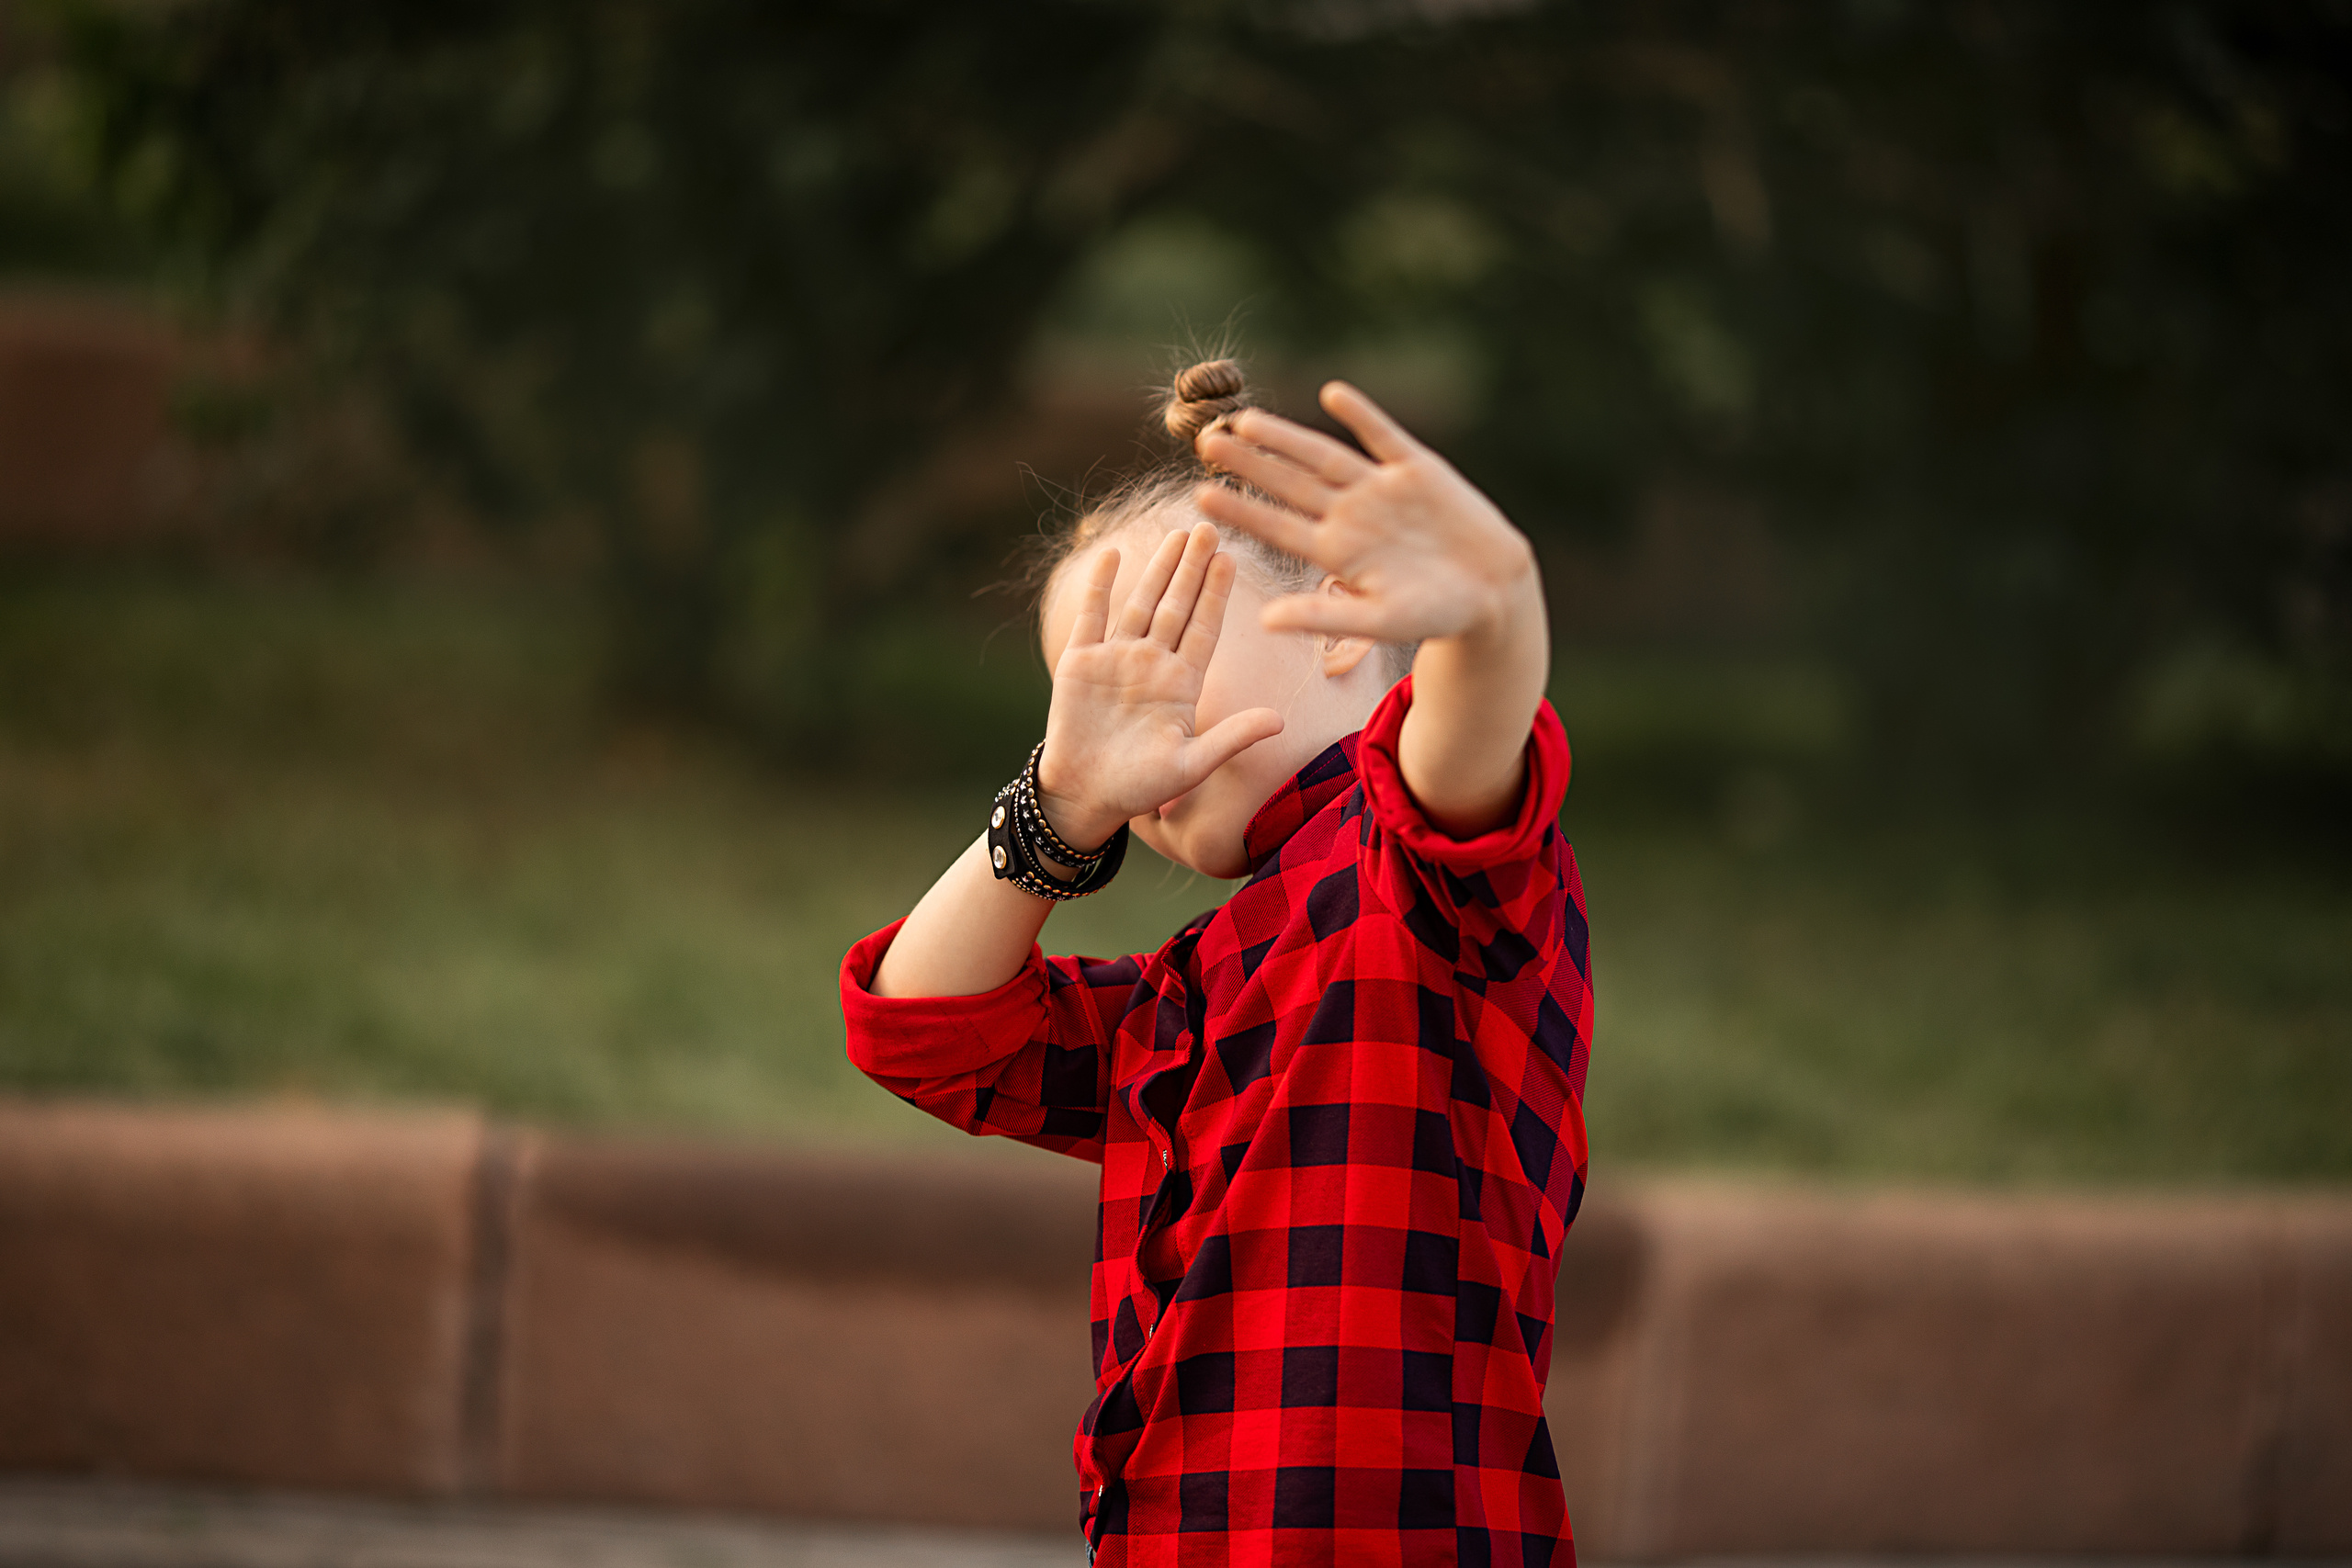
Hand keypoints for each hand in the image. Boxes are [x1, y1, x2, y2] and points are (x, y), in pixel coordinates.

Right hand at [1037, 522, 1284, 848]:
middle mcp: (1152, 663)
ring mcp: (1116, 658)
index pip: (1205, 628)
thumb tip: (1281, 721)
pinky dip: (1100, 586)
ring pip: (1141, 602)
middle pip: (1178, 605)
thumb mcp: (1191, 765)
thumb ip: (1232, 738)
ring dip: (1159, 568)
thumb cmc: (1140, 786)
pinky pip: (1093, 616)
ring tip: (1178, 533)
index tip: (1232, 559)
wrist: (1085, 796)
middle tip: (1211, 527)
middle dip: (1194, 568)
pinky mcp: (1080, 662)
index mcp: (1182, 684)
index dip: (1217, 594)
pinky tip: (1112, 555)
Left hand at [1192, 382, 1535, 643]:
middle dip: (1248, 463)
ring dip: (1286, 438)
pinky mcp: (1416, 469)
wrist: (1494, 591)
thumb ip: (1322, 616)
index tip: (1200, 496)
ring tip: (1246, 420)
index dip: (1240, 510)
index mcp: (1335, 551)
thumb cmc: (1434, 614)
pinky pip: (1383, 437)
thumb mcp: (1378, 621)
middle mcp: (1349, 514)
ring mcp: (1380, 488)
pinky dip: (1362, 416)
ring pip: (1323, 456)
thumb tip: (1264, 622)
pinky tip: (1333, 395)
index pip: (1276, 525)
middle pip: (1289, 483)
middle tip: (1204, 441)